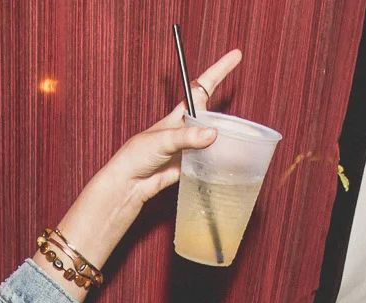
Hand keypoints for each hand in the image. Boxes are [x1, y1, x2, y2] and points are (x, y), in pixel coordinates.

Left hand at [42, 48, 242, 286]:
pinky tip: (224, 163)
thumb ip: (187, 136)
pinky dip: (217, 160)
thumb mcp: (161, 139)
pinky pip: (210, 159)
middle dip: (224, 112)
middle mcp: (186, 127)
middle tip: (232, 122)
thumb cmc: (137, 155)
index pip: (203, 86)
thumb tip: (213, 133)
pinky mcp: (191, 165)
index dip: (219, 70)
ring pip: (214, 138)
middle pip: (211, 113)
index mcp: (178, 114)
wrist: (129, 184)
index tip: (236, 55)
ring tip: (235, 143)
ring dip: (224, 139)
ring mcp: (190, 147)